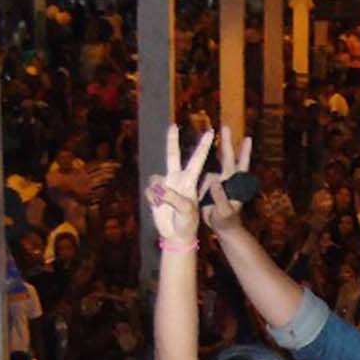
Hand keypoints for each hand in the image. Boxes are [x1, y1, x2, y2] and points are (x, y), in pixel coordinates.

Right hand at [147, 124, 211, 245]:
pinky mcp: (154, 193)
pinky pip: (148, 191)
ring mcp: (165, 185)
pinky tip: (158, 208)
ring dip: (156, 190)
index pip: (197, 160)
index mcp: (190, 181)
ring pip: (155, 178)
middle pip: (173, 156)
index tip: (210, 131)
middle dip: (172, 141)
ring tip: (163, 204)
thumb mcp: (186, 211)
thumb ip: (174, 198)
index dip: (203, 146)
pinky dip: (151, 199)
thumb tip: (160, 188)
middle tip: (173, 125)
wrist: (176, 235)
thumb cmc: (187, 223)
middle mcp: (177, 179)